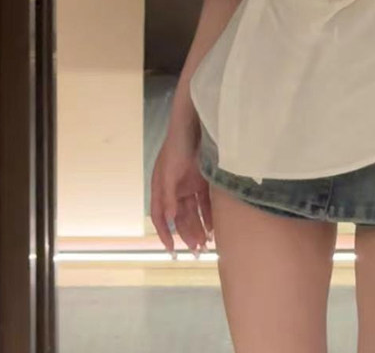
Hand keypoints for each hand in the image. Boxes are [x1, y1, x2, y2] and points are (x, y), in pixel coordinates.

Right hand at [150, 123, 213, 257]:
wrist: (194, 124)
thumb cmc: (177, 146)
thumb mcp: (169, 171)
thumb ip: (168, 195)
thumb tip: (167, 219)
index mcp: (161, 188)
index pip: (160, 216)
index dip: (164, 233)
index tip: (170, 249)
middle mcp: (174, 189)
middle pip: (180, 217)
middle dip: (186, 234)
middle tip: (196, 250)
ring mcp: (189, 184)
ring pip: (194, 211)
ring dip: (199, 227)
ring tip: (206, 243)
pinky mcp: (203, 179)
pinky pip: (205, 201)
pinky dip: (209, 214)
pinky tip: (215, 226)